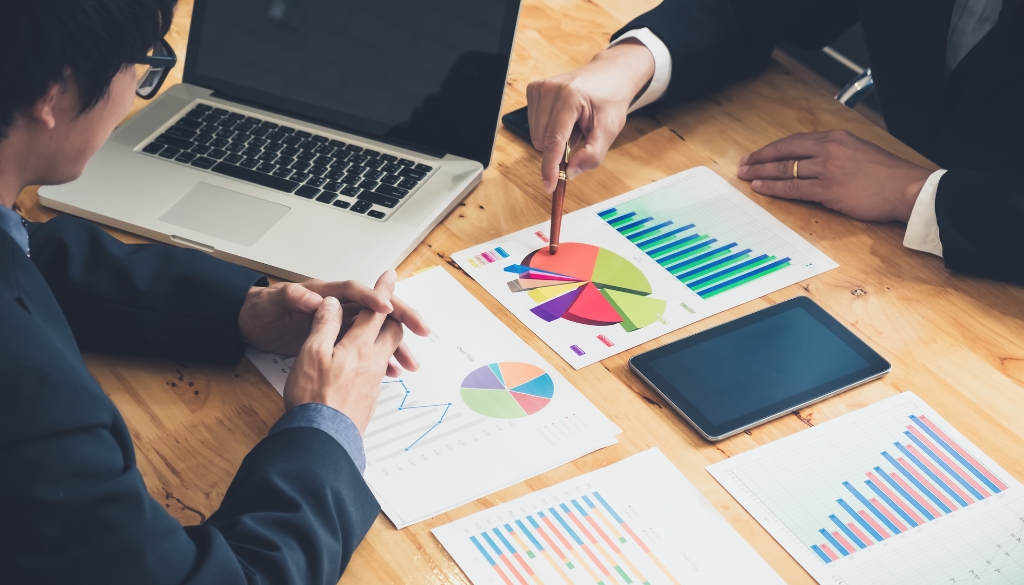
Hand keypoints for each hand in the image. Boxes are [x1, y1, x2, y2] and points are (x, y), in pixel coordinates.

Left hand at [238, 270, 429, 357]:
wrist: (250, 325)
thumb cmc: (261, 310)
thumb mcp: (272, 303)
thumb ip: (291, 298)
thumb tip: (312, 298)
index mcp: (324, 292)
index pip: (354, 292)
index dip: (371, 297)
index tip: (386, 306)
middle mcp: (336, 306)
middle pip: (377, 310)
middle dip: (401, 318)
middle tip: (421, 328)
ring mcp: (339, 324)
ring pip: (376, 332)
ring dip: (395, 344)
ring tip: (410, 361)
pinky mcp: (338, 341)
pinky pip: (368, 348)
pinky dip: (382, 359)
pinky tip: (392, 371)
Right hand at [282, 296, 404, 432]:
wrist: (323, 439)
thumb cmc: (314, 397)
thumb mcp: (312, 352)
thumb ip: (324, 325)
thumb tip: (332, 303)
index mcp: (360, 345)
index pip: (375, 309)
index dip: (382, 290)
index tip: (390, 275)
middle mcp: (373, 361)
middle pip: (392, 330)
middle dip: (393, 315)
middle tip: (391, 306)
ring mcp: (373, 380)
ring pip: (388, 350)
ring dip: (387, 338)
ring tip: (386, 333)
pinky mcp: (369, 396)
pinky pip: (380, 369)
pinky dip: (379, 357)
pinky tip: (369, 364)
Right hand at [527, 39, 654, 192]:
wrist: (609, 74)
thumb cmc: (610, 99)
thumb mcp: (609, 130)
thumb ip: (592, 155)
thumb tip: (570, 173)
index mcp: (570, 97)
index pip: (553, 140)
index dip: (550, 167)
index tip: (549, 186)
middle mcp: (550, 89)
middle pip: (541, 141)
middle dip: (558, 149)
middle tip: (579, 135)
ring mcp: (539, 88)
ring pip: (535, 136)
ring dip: (554, 138)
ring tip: (573, 124)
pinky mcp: (533, 89)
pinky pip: (533, 125)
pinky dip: (549, 129)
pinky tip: (564, 118)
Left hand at [737, 130, 932, 222]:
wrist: (907, 189)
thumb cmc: (887, 175)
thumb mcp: (859, 151)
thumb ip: (834, 153)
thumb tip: (812, 162)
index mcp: (835, 138)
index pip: (794, 140)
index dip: (772, 148)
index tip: (757, 154)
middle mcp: (829, 149)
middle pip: (784, 151)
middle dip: (760, 158)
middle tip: (743, 164)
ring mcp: (827, 169)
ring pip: (785, 169)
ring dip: (761, 173)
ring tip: (746, 176)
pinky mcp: (828, 190)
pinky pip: (793, 188)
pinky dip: (774, 188)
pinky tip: (761, 188)